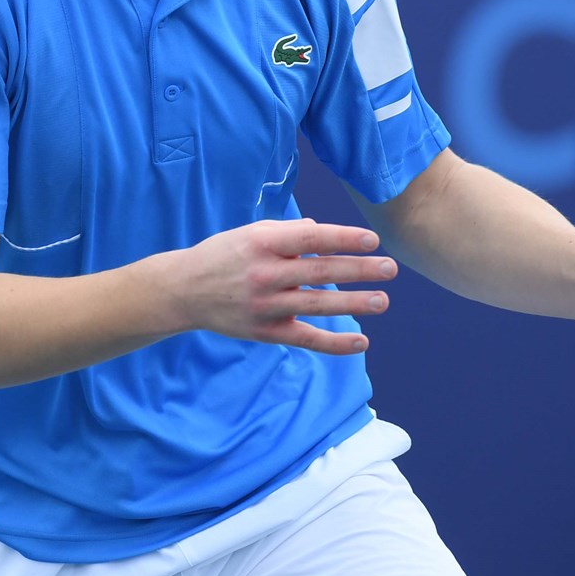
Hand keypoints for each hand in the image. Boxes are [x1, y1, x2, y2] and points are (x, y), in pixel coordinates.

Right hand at [166, 218, 395, 354]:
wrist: (183, 291)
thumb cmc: (223, 256)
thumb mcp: (250, 233)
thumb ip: (288, 232)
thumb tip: (324, 232)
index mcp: (262, 243)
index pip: (311, 238)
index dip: (343, 238)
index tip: (372, 240)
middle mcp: (264, 274)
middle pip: (320, 272)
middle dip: (359, 270)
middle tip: (391, 268)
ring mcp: (265, 305)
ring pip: (318, 305)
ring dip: (354, 304)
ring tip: (383, 300)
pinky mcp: (265, 332)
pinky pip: (306, 339)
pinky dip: (334, 343)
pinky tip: (361, 342)